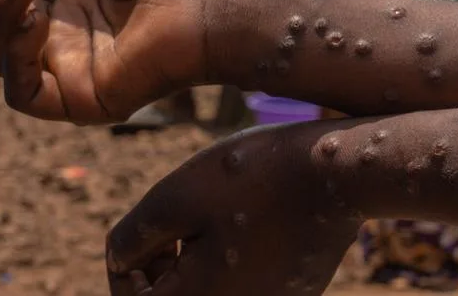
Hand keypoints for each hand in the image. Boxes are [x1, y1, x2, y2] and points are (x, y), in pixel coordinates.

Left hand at [105, 124, 361, 295]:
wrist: (338, 173)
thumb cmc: (252, 179)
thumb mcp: (172, 198)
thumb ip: (129, 239)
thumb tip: (119, 262)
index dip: (124, 268)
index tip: (143, 230)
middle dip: (157, 271)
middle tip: (171, 225)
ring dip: (192, 269)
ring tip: (206, 221)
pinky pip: (244, 289)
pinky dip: (230, 268)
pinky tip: (245, 227)